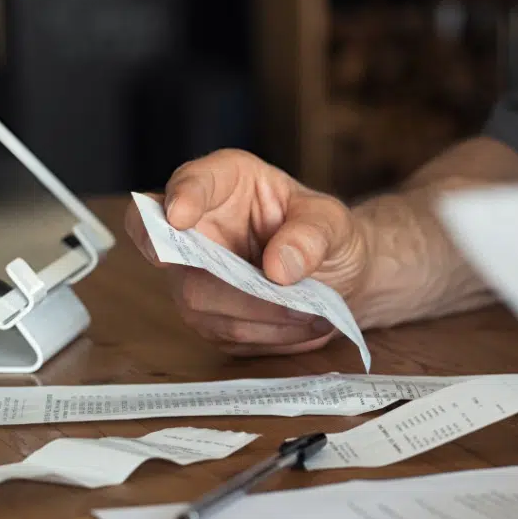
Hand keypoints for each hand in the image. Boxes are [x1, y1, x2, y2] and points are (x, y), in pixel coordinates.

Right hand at [125, 150, 368, 357]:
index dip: (180, 198)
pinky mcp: (209, 317)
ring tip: (314, 316)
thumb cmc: (327, 234)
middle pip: (178, 258)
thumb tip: (278, 268)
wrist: (339, 276)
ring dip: (261, 317)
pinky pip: (226, 334)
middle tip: (292, 297)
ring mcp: (194, 276)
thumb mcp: (334, 223)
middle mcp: (198, 228)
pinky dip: (269, 336)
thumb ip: (312, 235)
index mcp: (225, 182)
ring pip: (200, 305)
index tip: (181, 217)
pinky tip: (304, 327)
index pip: (189, 183)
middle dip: (233, 286)